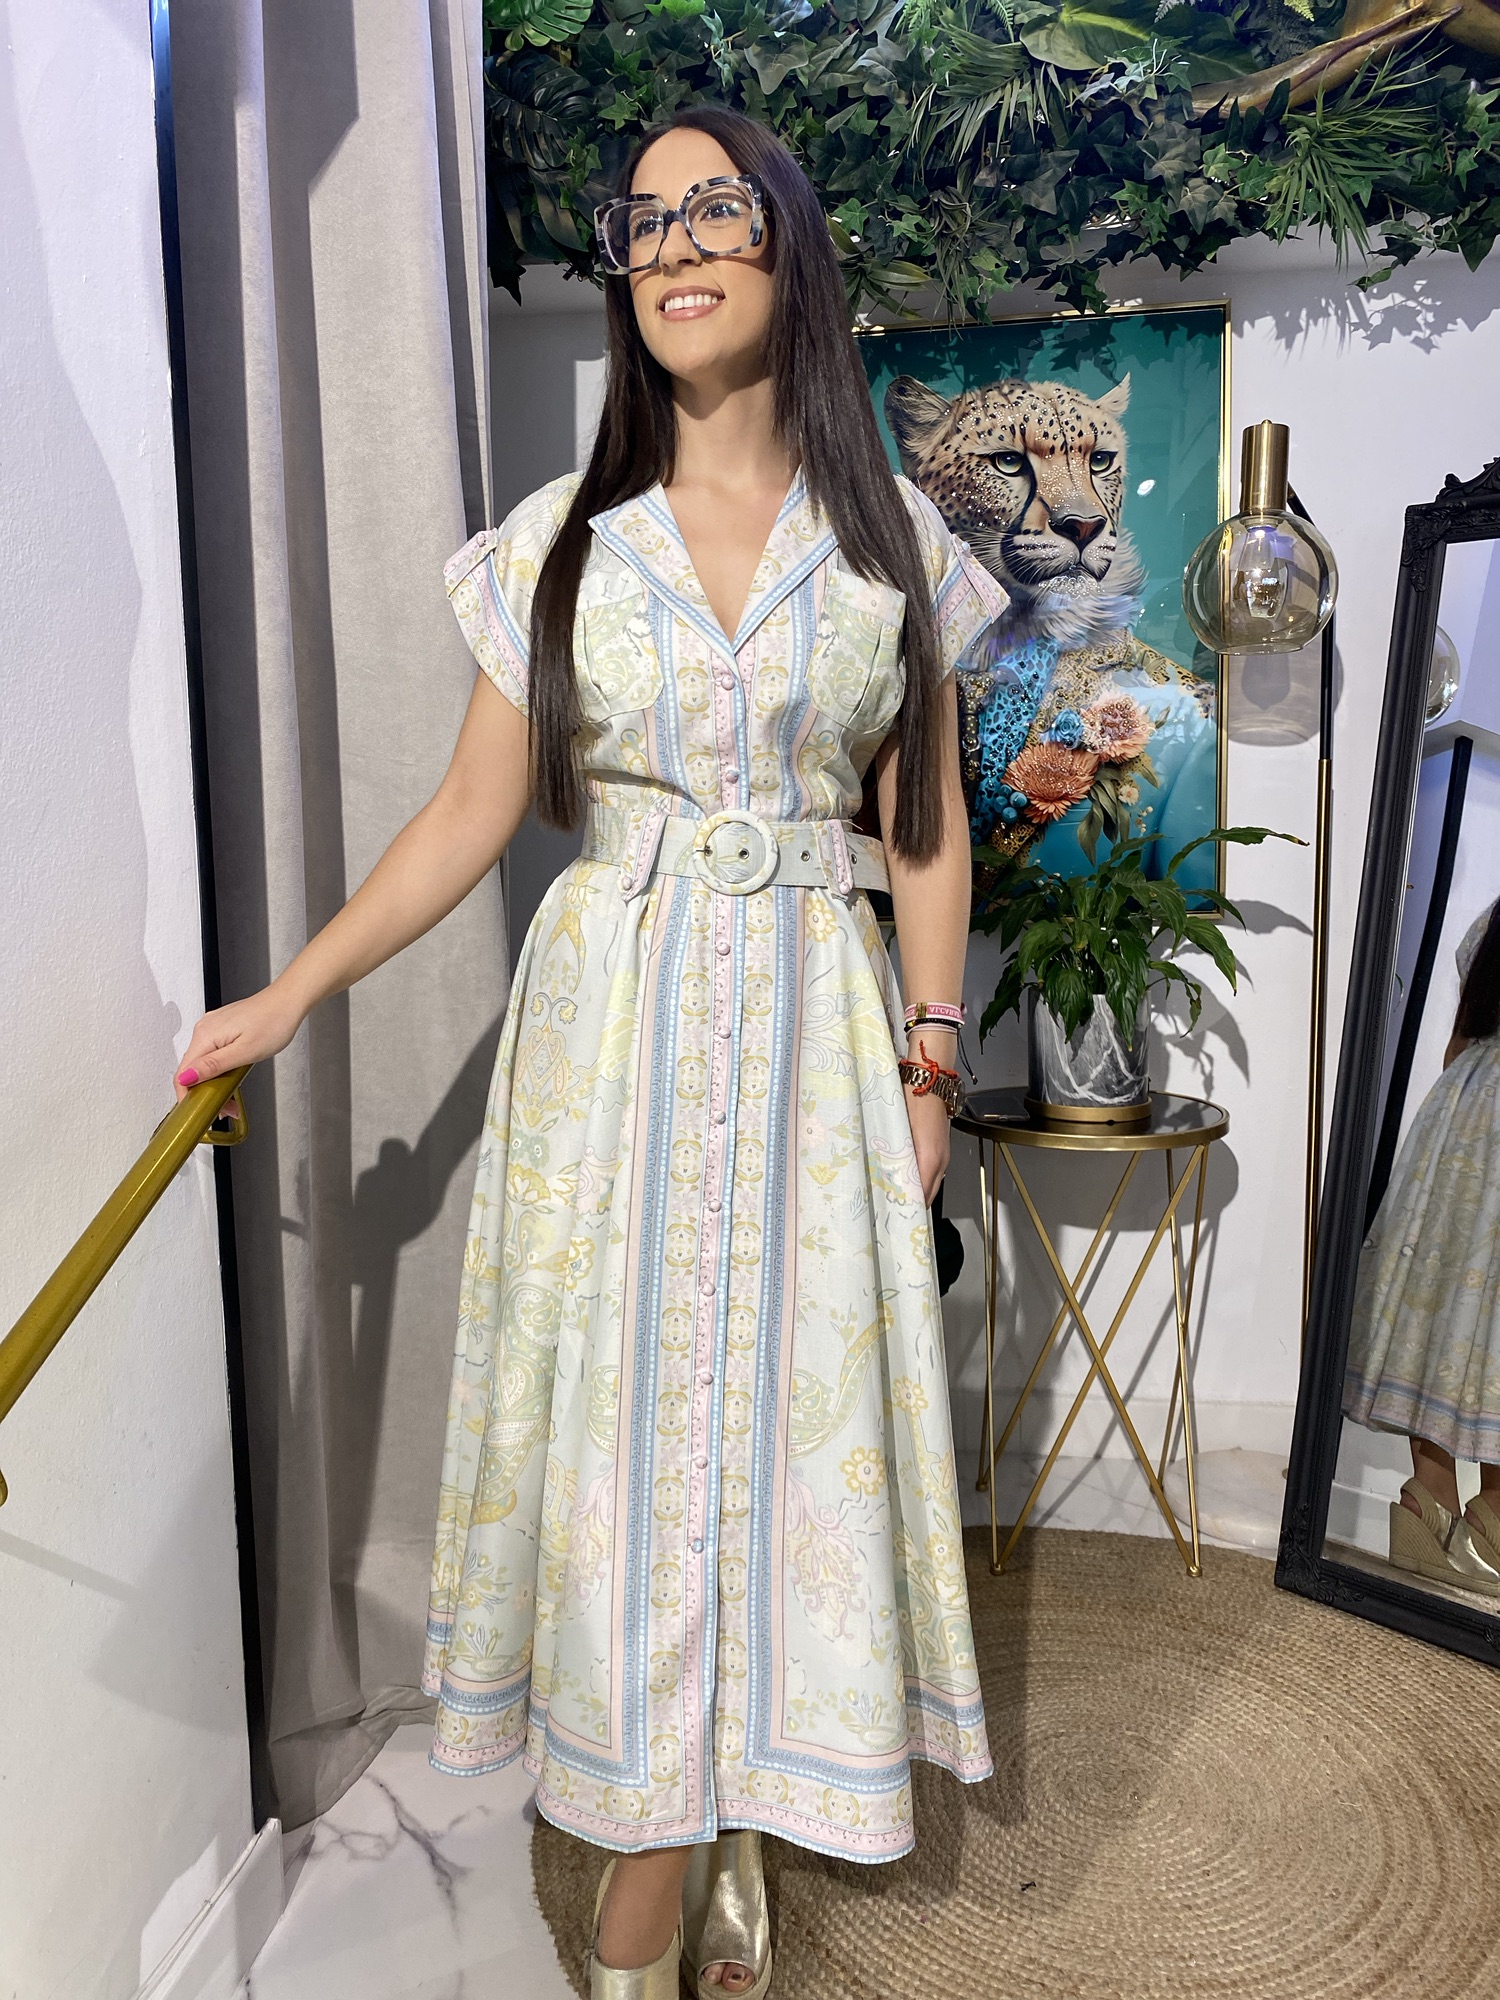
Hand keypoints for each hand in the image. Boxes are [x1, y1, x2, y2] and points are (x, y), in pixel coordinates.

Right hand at [173, 984, 301, 1100]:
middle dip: (204, 1093)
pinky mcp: (222, 1028)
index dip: (187, 1097)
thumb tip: (185, 1078)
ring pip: (203, 1062)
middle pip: (192, 1069)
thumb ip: (213, 1066)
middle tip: (226, 1109)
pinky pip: (212, 1053)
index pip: (182, 1074)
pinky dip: (219, 1069)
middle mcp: (204, 1029)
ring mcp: (213, 1027)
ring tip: (232, 1099)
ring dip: (213, 1083)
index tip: (199, 1112)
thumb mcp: (244, 1052)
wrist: (288, 1001)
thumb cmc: (274, 1023)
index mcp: (205, 1036)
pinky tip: (231, 1078)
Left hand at [903, 1087, 951, 1206]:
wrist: (930, 1079)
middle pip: (929, 1193)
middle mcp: (941, 1161)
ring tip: (895, 1194)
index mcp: (930, 1159)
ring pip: (931, 1181)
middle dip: (912, 1203)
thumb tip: (886, 1177)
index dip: (909, 1208)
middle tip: (891, 1209)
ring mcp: (943, 1154)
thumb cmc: (913, 1100)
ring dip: (916, 1189)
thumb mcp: (899, 1131)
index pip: (922, 1197)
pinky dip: (920, 1176)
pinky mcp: (941, 1146)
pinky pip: (932, 1170)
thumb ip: (895, 1157)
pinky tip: (903, 1174)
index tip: (894, 1216)